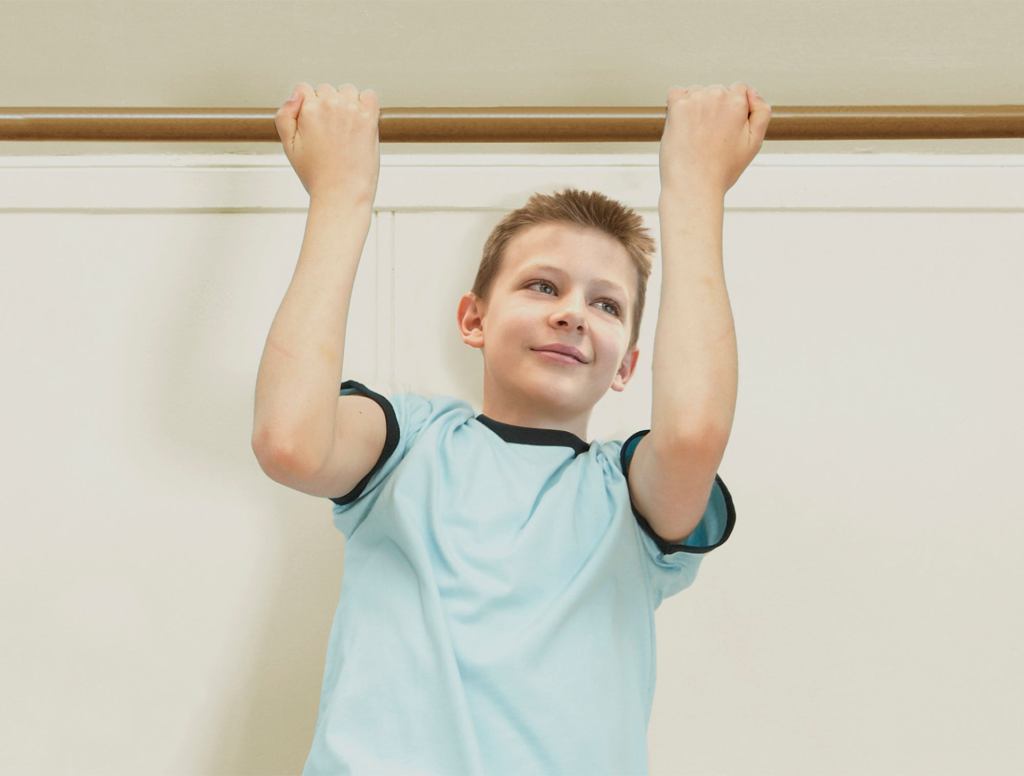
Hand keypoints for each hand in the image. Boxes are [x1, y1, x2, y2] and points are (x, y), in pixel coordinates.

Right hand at [274, 82, 380, 202]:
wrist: (342, 194)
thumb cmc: (317, 175)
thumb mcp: (289, 146)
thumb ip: (284, 116)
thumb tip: (297, 95)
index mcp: (309, 109)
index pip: (304, 89)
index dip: (306, 108)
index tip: (313, 126)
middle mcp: (331, 104)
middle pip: (326, 90)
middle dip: (326, 106)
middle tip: (329, 134)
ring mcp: (353, 110)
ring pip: (347, 91)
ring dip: (347, 104)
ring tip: (345, 130)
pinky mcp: (370, 119)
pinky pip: (370, 96)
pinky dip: (366, 104)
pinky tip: (361, 121)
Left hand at [659, 82, 771, 196]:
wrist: (693, 187)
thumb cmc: (722, 170)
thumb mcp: (755, 142)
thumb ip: (762, 112)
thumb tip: (752, 92)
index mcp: (738, 102)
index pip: (739, 90)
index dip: (734, 111)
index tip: (727, 131)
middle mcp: (717, 95)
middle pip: (718, 91)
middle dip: (715, 109)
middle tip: (711, 138)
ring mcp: (695, 100)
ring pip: (697, 93)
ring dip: (696, 107)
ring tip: (696, 136)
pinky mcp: (676, 107)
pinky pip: (676, 93)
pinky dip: (677, 104)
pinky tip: (682, 124)